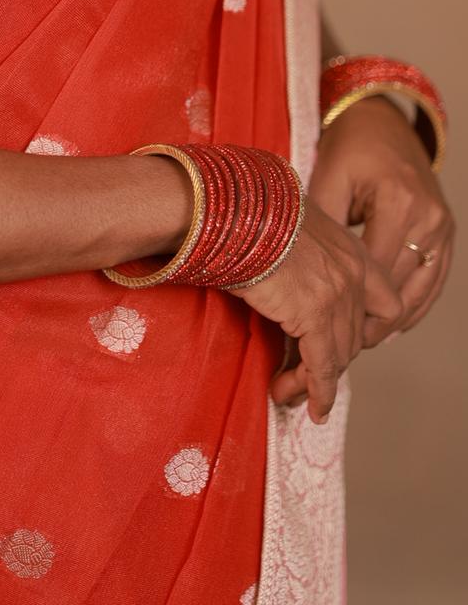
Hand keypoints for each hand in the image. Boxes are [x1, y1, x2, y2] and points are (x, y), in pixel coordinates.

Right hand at [227, 198, 402, 424]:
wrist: (234, 207)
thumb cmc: (247, 211)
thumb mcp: (289, 225)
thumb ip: (301, 250)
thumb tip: (286, 272)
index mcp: (351, 248)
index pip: (382, 302)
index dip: (361, 328)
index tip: (338, 344)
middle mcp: (354, 272)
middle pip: (355, 334)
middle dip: (329, 360)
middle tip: (300, 376)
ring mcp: (338, 295)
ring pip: (338, 355)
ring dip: (314, 380)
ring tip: (287, 392)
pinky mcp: (315, 316)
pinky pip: (322, 367)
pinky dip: (317, 392)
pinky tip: (311, 408)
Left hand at [308, 95, 455, 342]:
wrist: (382, 120)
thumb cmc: (349, 146)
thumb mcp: (328, 179)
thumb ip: (323, 227)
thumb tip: (305, 274)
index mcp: (399, 204)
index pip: (378, 272)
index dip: (354, 306)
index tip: (329, 329)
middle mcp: (428, 218)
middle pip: (402, 287)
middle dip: (373, 321)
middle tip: (341, 347)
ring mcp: (442, 226)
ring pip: (422, 289)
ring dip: (395, 320)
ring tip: (363, 343)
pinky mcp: (445, 230)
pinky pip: (433, 279)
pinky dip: (414, 304)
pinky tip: (392, 325)